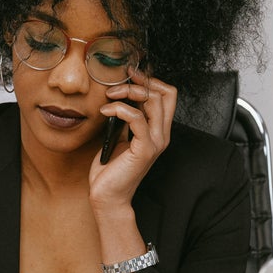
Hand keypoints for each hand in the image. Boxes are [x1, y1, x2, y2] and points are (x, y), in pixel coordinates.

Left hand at [89, 69, 176, 208]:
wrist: (107, 196)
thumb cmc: (110, 170)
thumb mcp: (118, 137)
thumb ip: (125, 119)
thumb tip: (119, 97)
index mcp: (157, 130)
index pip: (167, 95)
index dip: (150, 80)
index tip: (128, 75)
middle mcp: (161, 135)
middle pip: (166, 93)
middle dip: (140, 81)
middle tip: (117, 83)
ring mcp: (155, 142)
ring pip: (154, 101)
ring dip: (128, 92)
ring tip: (109, 96)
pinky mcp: (144, 150)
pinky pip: (137, 118)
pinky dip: (119, 108)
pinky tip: (105, 110)